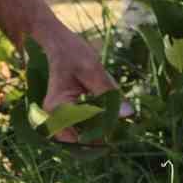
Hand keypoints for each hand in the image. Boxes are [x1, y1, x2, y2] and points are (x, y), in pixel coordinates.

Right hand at [34, 19, 117, 138]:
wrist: (57, 43)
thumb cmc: (72, 53)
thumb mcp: (93, 69)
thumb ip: (108, 91)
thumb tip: (128, 114)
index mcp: (59, 107)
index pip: (82, 134)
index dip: (102, 135)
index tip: (118, 131)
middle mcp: (54, 117)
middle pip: (81, 138)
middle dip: (101, 134)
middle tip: (120, 128)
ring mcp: (57, 117)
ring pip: (82, 134)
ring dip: (99, 129)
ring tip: (114, 122)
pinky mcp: (64, 114)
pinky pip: (81, 127)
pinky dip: (94, 123)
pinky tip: (106, 115)